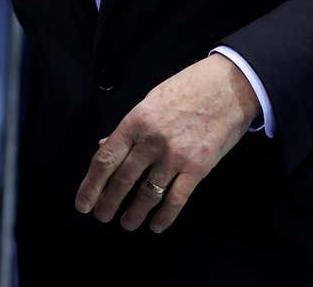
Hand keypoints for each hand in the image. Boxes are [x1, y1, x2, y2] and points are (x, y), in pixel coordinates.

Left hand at [75, 55, 258, 233]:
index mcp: (135, 122)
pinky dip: (165, 216)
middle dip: (108, 203)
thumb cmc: (187, 89)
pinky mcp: (198, 168)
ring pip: (148, 194)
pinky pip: (177, 199)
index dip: (91, 185)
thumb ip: (128, 129)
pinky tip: (156, 225)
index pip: (105, 159)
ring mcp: (175, 156)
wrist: (229, 86)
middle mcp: (151, 141)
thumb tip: (104, 146)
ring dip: (134, 213)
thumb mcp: (150, 101)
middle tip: (101, 217)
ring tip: (126, 223)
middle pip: (122, 180)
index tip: (83, 203)